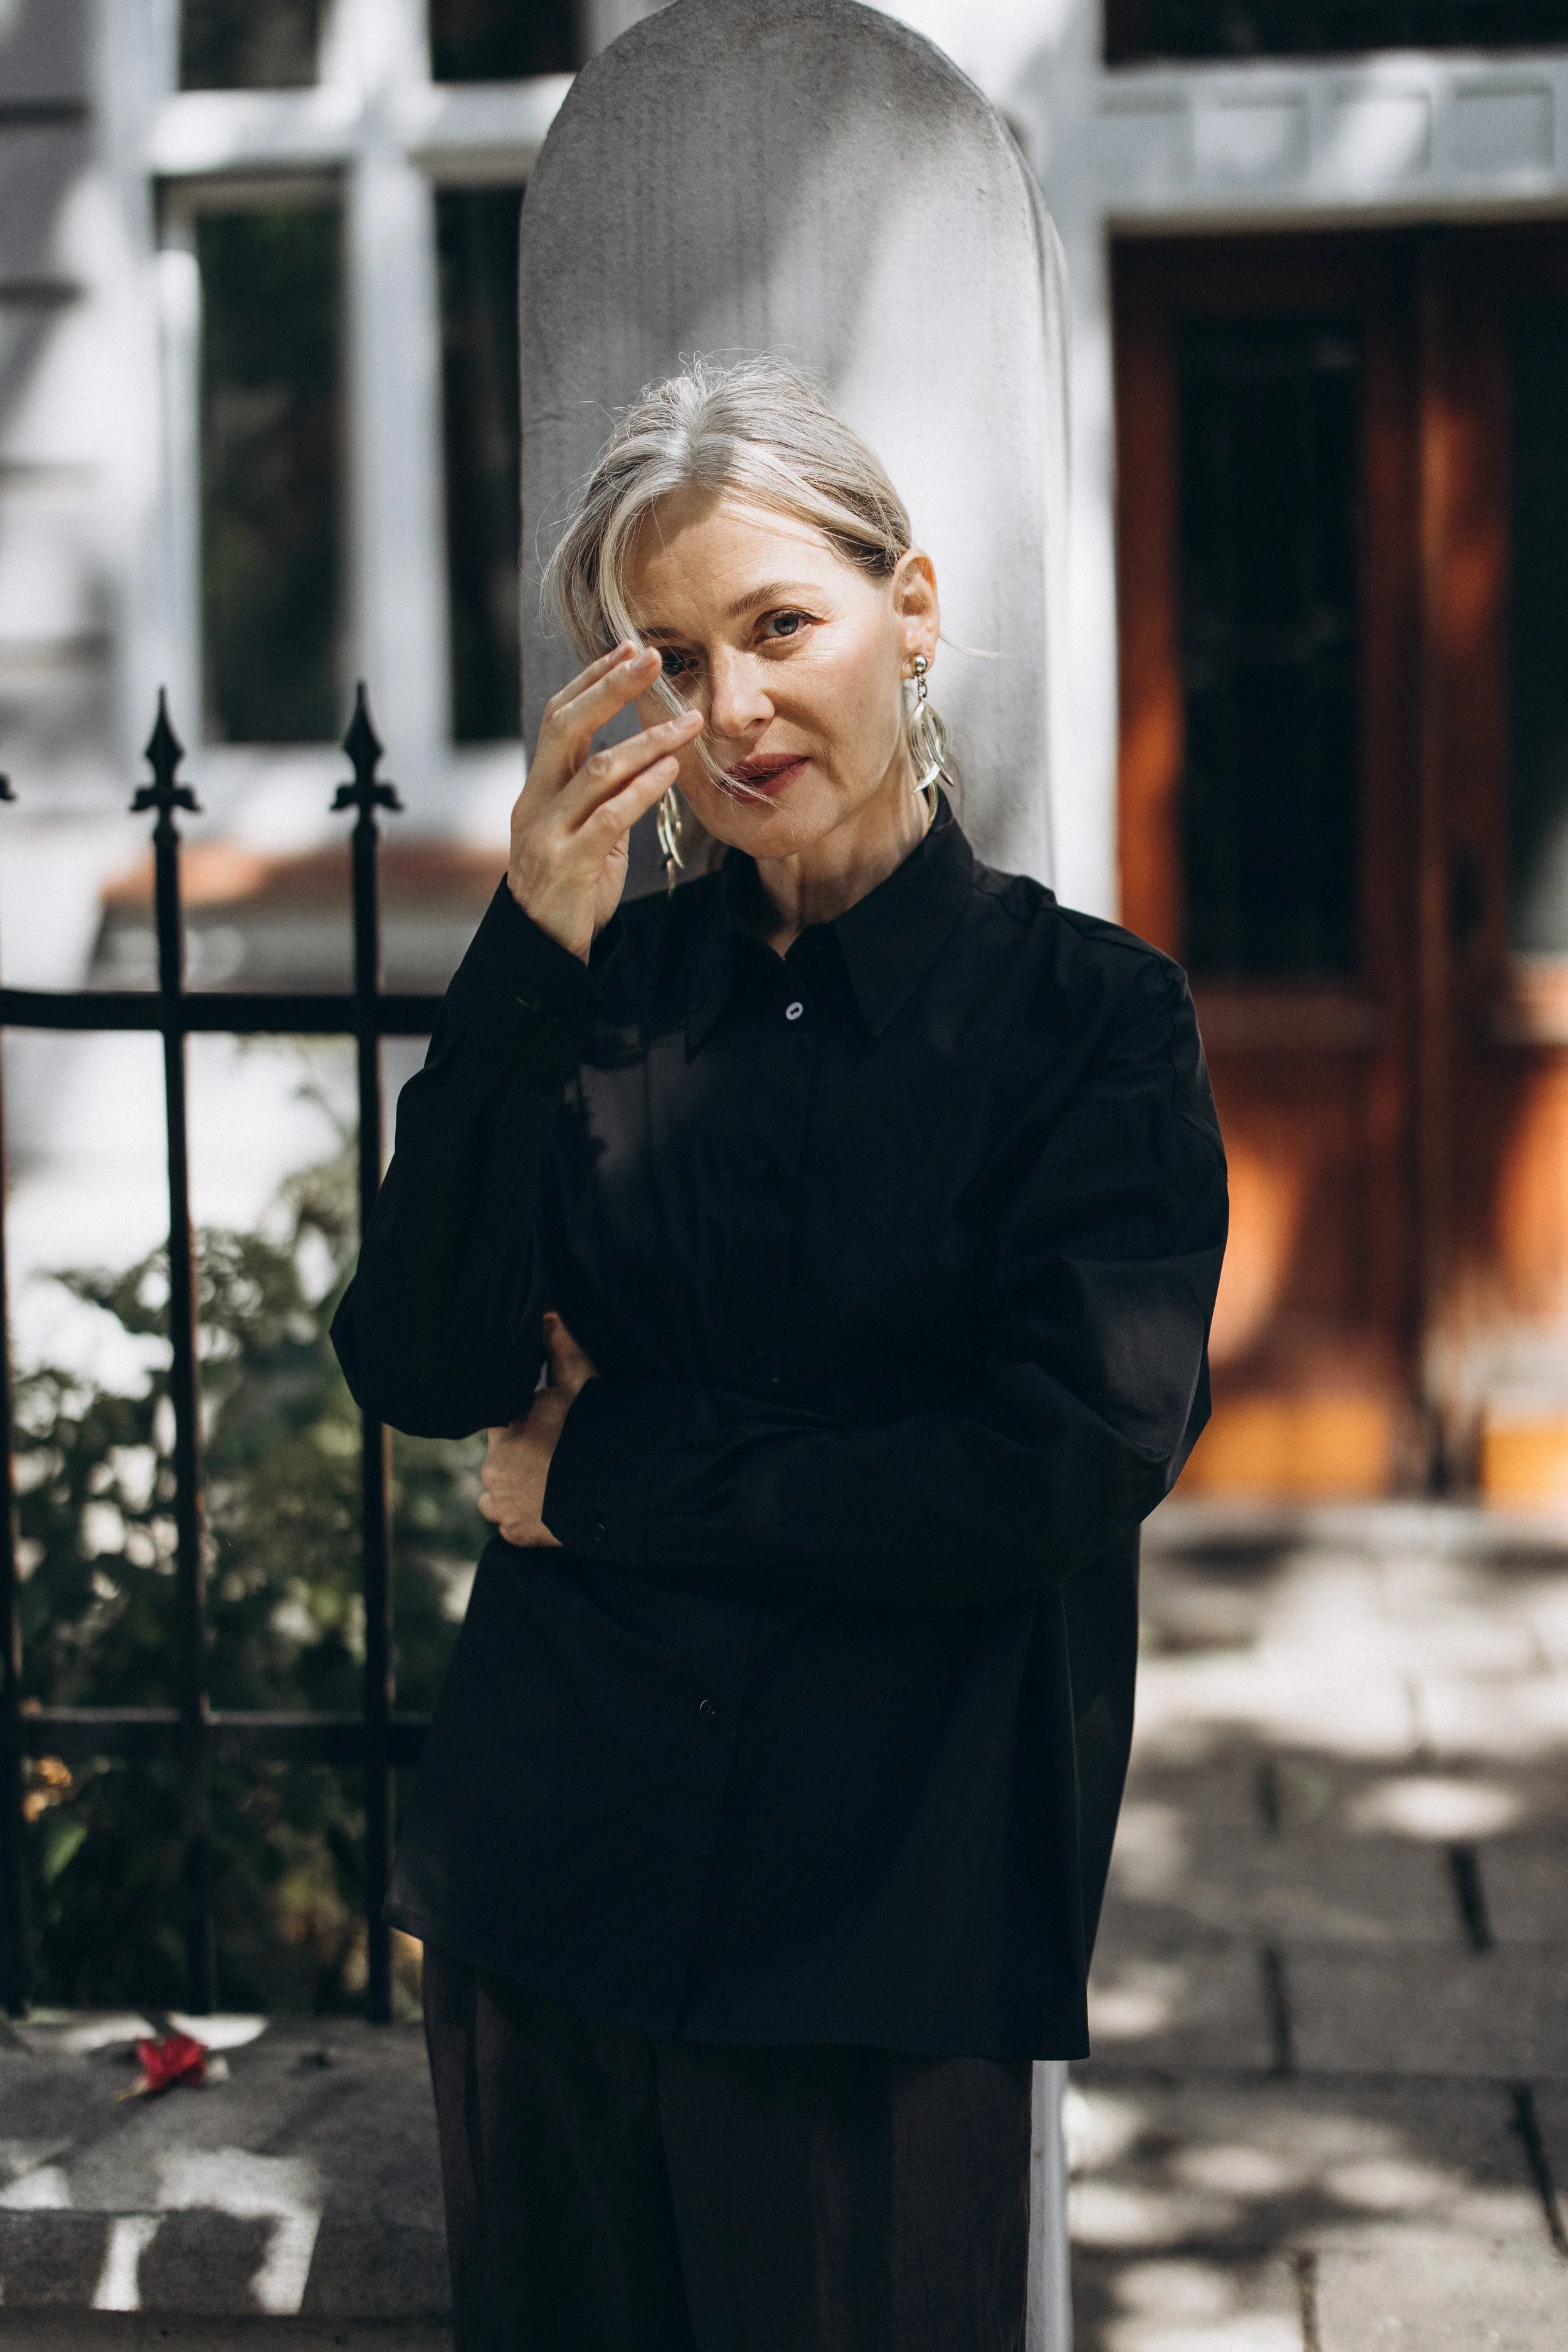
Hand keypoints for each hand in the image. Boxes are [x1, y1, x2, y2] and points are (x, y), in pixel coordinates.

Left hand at [478, 1314, 598, 1547]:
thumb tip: (546, 1309)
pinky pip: (510, 1527)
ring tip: (548, 1485)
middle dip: (521, 1457)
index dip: (524, 1422)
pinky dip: (524, 1520)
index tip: (546, 1427)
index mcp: (503, 1431)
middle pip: (500, 1461)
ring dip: (514, 1491)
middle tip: (556, 1456)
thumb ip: (559, 1343)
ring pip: (496, 1496)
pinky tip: (548, 1509)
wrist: (619, 1487)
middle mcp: (494, 1471)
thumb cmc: (597, 1428)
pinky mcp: (519, 1535)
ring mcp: (505, 1506)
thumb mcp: (581, 1378)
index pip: (501, 1421)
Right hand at [509, 645, 702, 960]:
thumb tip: (642, 759)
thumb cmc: (570, 887)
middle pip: (567, 725)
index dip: (593, 680)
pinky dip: (643, 790)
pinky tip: (671, 772)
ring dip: (646, 741)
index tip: (629, 649)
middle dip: (611, 687)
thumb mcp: (583, 831)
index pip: (558, 717)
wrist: (541, 949)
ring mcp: (548, 832)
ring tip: (688, 723)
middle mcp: (537, 801)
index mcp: (539, 787)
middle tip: (652, 657)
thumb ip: (602, 796)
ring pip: (596, 770)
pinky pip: (610, 818)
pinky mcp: (568, 863)